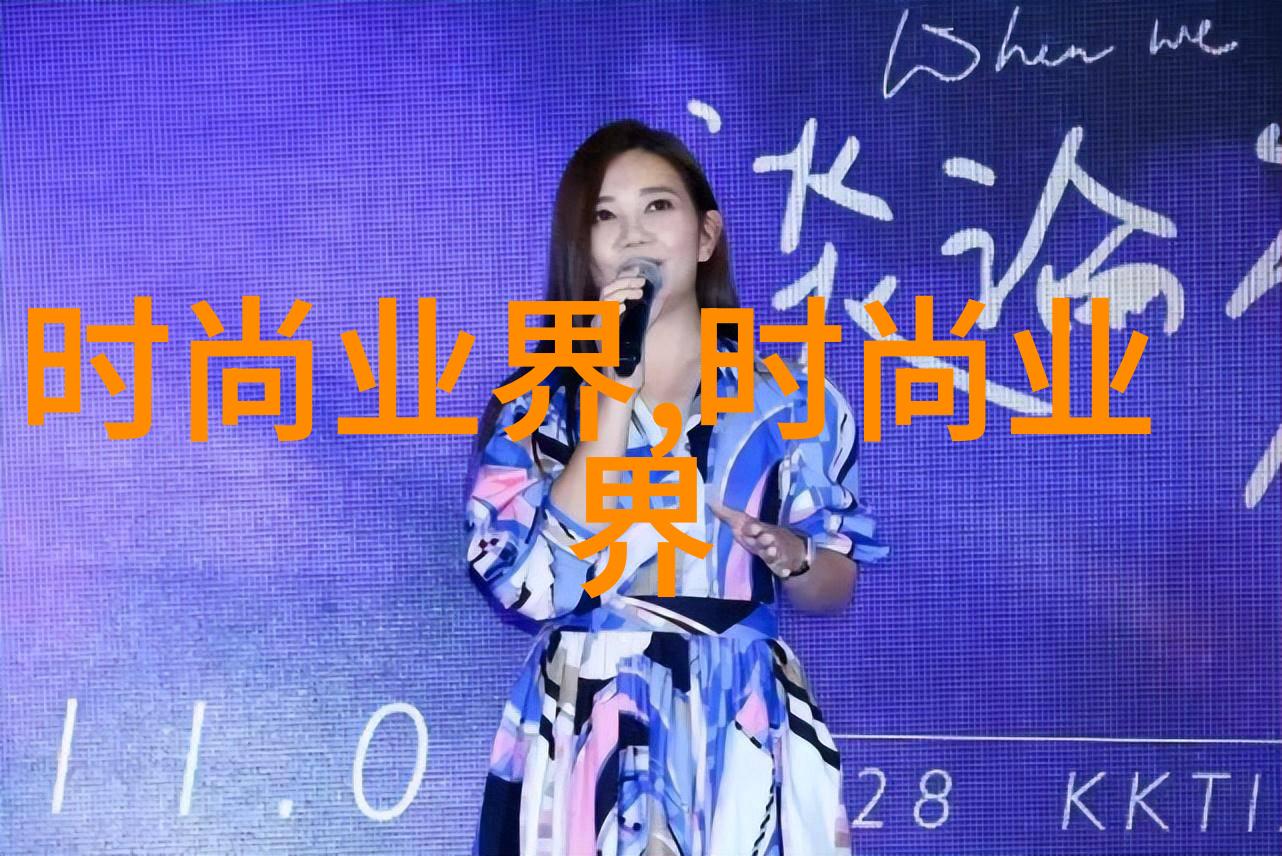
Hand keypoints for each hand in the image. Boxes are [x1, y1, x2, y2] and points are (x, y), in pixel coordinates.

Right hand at [591, 262, 667, 390]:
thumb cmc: (630, 360)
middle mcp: (599, 323)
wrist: (622, 385)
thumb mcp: (634, 332)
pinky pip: (603, 320)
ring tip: (638, 292)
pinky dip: (612, 311)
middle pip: (606, 292)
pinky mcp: (602, 340)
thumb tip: (645, 294)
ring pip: (604, 302)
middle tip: (641, 282)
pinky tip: (622, 306)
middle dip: (624, 282)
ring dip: (622, 292)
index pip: (610, 291)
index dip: (623, 279)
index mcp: (607, 318)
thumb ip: (636, 315)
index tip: (638, 274)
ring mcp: (600, 331)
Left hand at [708, 498, 807, 578]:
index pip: (754, 528)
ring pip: (774, 553)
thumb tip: (710, 503)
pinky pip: (782, 568)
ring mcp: (775, 553)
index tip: (750, 528)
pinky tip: (785, 572)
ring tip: (771, 552)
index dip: (752, 528)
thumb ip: (727, 515)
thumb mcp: (745, 525)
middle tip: (766, 538)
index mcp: (757, 531)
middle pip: (766, 539)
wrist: (788, 545)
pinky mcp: (780, 565)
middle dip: (765, 538)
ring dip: (773, 552)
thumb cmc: (758, 534)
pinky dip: (784, 570)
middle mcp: (767, 540)